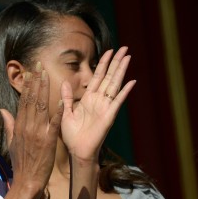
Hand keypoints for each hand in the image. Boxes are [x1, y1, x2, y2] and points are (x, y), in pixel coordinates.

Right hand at [1, 62, 62, 189]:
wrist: (27, 180)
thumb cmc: (20, 162)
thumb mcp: (11, 142)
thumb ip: (9, 124)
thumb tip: (2, 109)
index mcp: (19, 126)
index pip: (23, 101)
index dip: (27, 85)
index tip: (30, 72)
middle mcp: (27, 126)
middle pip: (32, 99)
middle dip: (36, 81)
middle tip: (39, 65)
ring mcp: (38, 132)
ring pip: (41, 106)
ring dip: (44, 89)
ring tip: (47, 74)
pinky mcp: (48, 140)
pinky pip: (54, 123)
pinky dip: (57, 111)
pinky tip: (61, 99)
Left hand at [61, 46, 135, 162]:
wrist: (77, 151)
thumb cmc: (72, 135)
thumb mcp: (66, 112)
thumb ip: (67, 97)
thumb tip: (65, 81)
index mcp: (88, 99)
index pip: (97, 77)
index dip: (102, 64)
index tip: (108, 51)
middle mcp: (99, 100)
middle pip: (109, 77)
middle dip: (116, 62)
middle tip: (124, 47)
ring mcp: (105, 107)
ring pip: (114, 84)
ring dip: (121, 71)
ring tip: (128, 57)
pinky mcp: (109, 115)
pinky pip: (117, 101)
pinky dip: (124, 92)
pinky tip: (132, 81)